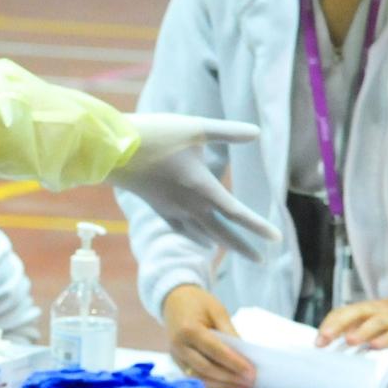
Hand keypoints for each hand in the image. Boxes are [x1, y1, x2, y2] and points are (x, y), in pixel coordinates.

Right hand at [110, 114, 279, 260]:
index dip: (258, 226)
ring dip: (220, 243)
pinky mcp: (157, 207)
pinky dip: (196, 237)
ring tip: (234, 250)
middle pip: (221, 233)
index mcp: (202, 186)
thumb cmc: (154, 135)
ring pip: (201, 234)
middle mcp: (189, 204)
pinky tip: (200, 240)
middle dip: (243, 247)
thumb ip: (227, 132)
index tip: (277, 239)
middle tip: (262, 260)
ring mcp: (171, 209)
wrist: (110, 150)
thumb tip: (258, 133)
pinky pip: (182, 230)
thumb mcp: (194, 128)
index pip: (236, 212)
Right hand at [162, 285, 255, 387]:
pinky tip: (228, 387)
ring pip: (200, 377)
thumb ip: (229, 332)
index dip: (234, 363)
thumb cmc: (197, 302)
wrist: (174, 300)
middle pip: (206, 368)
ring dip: (222, 385)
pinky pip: (195, 378)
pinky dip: (212, 384)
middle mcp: (179, 346)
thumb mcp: (217, 311)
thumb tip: (244, 355)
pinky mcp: (177, 362)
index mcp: (188, 329)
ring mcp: (176, 356)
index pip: (215, 351)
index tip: (251, 372)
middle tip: (250, 382)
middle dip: (230, 378)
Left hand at [317, 296, 387, 352]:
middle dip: (339, 324)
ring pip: (376, 321)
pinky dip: (385, 339)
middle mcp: (376, 311)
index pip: (342, 312)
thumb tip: (330, 343)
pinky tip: (375, 347)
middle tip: (326, 337)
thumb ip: (353, 329)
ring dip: (362, 330)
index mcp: (364, 309)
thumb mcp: (370, 321)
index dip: (329, 325)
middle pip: (356, 312)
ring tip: (350, 341)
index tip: (318, 342)